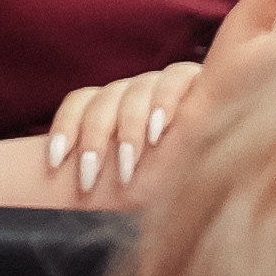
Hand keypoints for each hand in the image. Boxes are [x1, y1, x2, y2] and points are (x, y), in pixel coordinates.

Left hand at [44, 55, 204, 198]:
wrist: (221, 165)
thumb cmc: (170, 178)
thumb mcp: (129, 179)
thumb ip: (101, 174)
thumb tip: (54, 196)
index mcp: (113, 106)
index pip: (80, 102)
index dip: (64, 128)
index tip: (54, 162)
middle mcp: (134, 90)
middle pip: (103, 99)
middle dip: (92, 141)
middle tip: (88, 180)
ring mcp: (162, 82)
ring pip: (134, 91)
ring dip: (127, 130)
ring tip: (126, 166)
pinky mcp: (195, 80)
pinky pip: (174, 78)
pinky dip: (164, 102)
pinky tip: (160, 130)